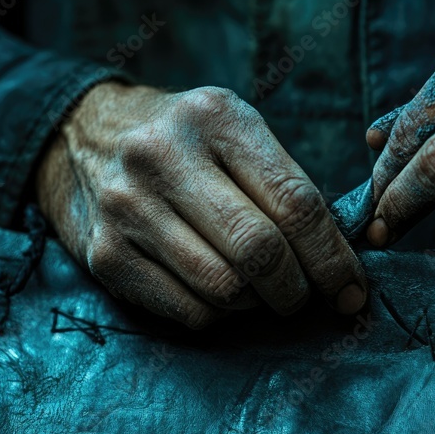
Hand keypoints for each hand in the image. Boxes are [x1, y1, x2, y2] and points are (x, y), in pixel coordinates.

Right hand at [36, 82, 366, 328]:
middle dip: (298, 289)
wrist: (81, 136)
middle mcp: (164, 157)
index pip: (295, 202)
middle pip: (260, 251)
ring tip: (262, 291)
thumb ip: (287, 184)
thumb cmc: (185, 142)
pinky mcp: (105, 255)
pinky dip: (219, 315)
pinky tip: (221, 294)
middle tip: (308, 296)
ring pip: (224, 289)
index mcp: (215, 118)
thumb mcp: (236, 131)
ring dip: (258, 304)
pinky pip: (187, 311)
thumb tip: (345, 261)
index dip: (333, 257)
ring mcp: (128, 207)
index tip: (353, 289)